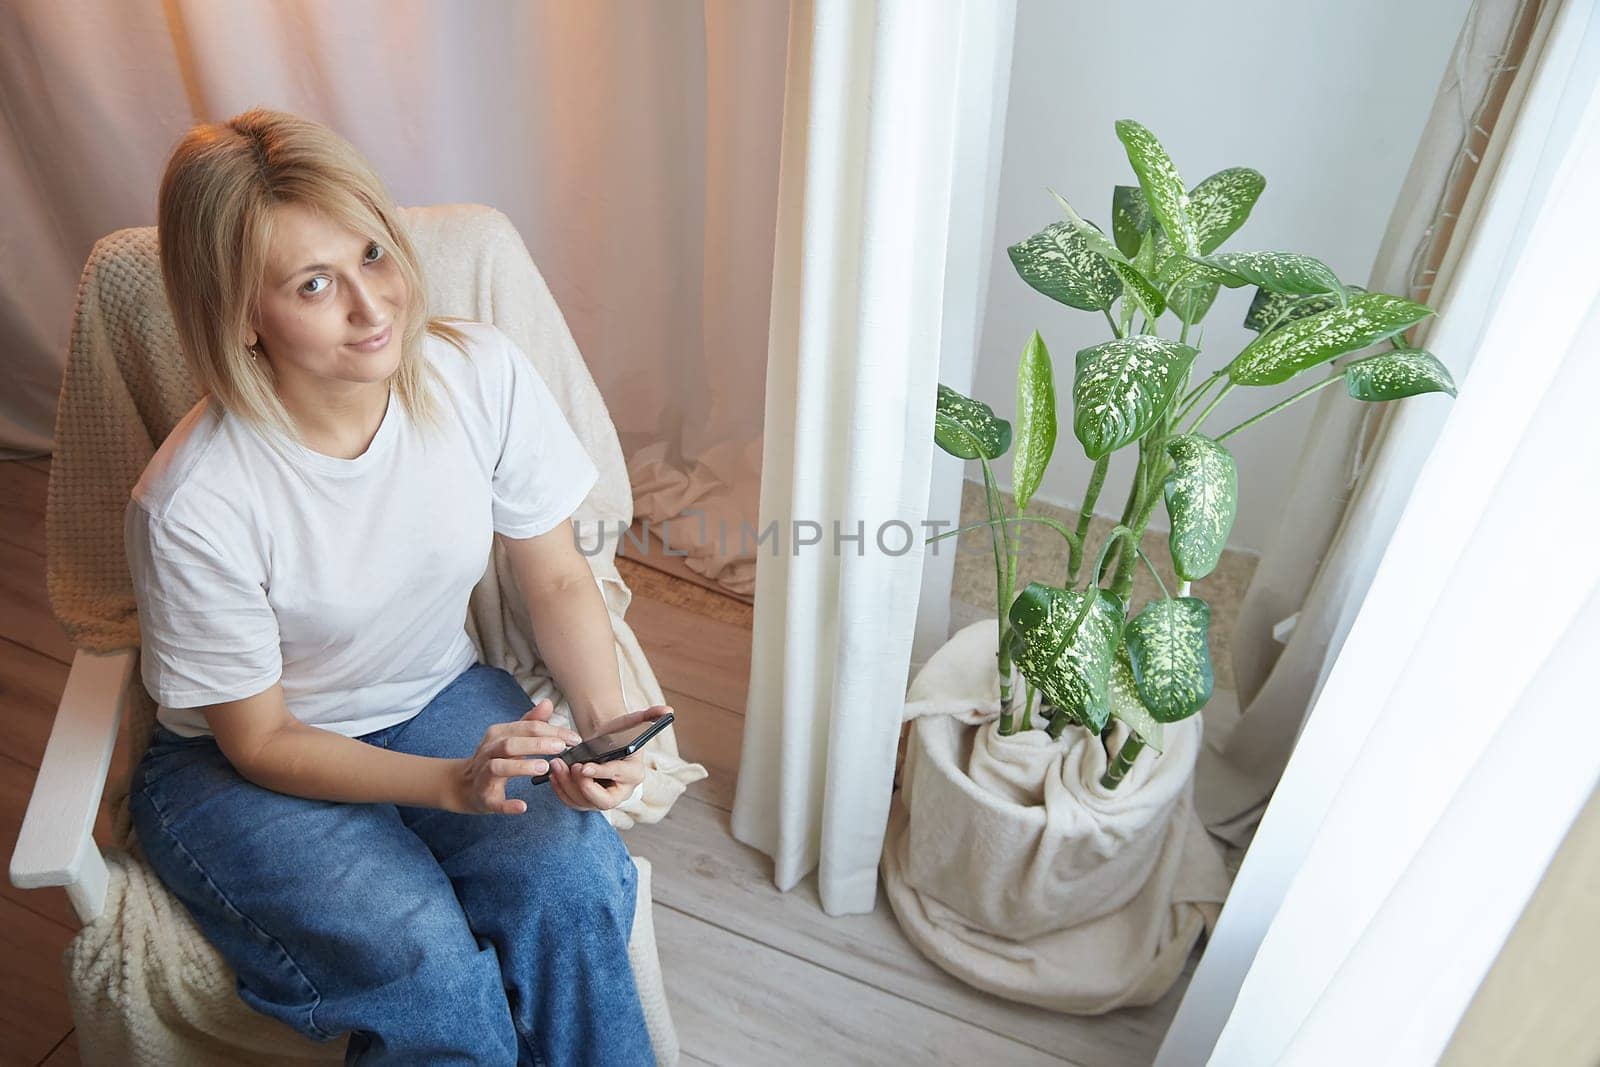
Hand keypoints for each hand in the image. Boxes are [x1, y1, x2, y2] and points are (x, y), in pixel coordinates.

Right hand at [448, 698, 582, 814]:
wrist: (465, 785)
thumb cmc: (496, 758)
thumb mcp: (511, 737)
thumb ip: (530, 722)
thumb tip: (548, 703)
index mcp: (497, 735)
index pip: (527, 728)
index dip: (552, 731)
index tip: (574, 738)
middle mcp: (488, 752)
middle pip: (511, 744)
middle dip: (537, 744)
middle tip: (562, 747)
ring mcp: (484, 775)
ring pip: (499, 767)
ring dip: (521, 767)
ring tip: (544, 768)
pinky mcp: (484, 798)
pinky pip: (494, 801)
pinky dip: (507, 804)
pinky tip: (523, 806)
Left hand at [548, 704, 670, 812]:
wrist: (605, 742)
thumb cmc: (619, 733)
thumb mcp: (633, 722)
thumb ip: (650, 715)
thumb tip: (667, 710)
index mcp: (634, 774)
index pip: (619, 777)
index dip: (601, 773)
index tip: (583, 766)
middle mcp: (621, 792)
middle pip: (602, 801)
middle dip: (583, 786)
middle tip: (571, 767)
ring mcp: (602, 799)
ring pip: (583, 803)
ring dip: (567, 786)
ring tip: (557, 765)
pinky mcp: (586, 801)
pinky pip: (571, 802)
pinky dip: (560, 790)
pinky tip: (553, 774)